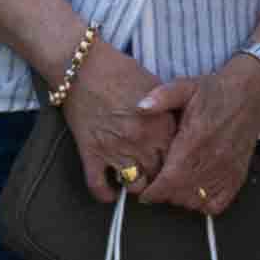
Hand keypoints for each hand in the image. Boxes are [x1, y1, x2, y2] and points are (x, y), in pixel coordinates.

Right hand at [55, 43, 167, 194]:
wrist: (82, 66)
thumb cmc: (118, 70)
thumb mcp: (155, 85)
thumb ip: (168, 110)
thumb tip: (177, 129)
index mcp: (161, 124)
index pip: (178, 156)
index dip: (177, 162)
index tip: (173, 163)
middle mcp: (142, 141)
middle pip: (159, 173)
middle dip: (159, 176)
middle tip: (155, 174)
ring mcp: (116, 149)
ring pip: (135, 185)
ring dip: (136, 185)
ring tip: (135, 179)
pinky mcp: (91, 153)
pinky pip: (99, 185)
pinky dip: (105, 193)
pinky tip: (111, 192)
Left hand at [136, 57, 259, 215]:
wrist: (250, 95)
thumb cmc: (215, 92)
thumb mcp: (185, 87)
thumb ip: (161, 96)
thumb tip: (140, 106)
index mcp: (195, 139)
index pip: (170, 178)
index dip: (154, 191)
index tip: (144, 193)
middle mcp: (211, 158)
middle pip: (180, 193)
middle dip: (163, 195)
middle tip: (156, 186)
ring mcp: (226, 170)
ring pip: (196, 201)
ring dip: (181, 199)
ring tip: (173, 187)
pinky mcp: (237, 176)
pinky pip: (218, 203)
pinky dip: (204, 205)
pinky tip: (195, 192)